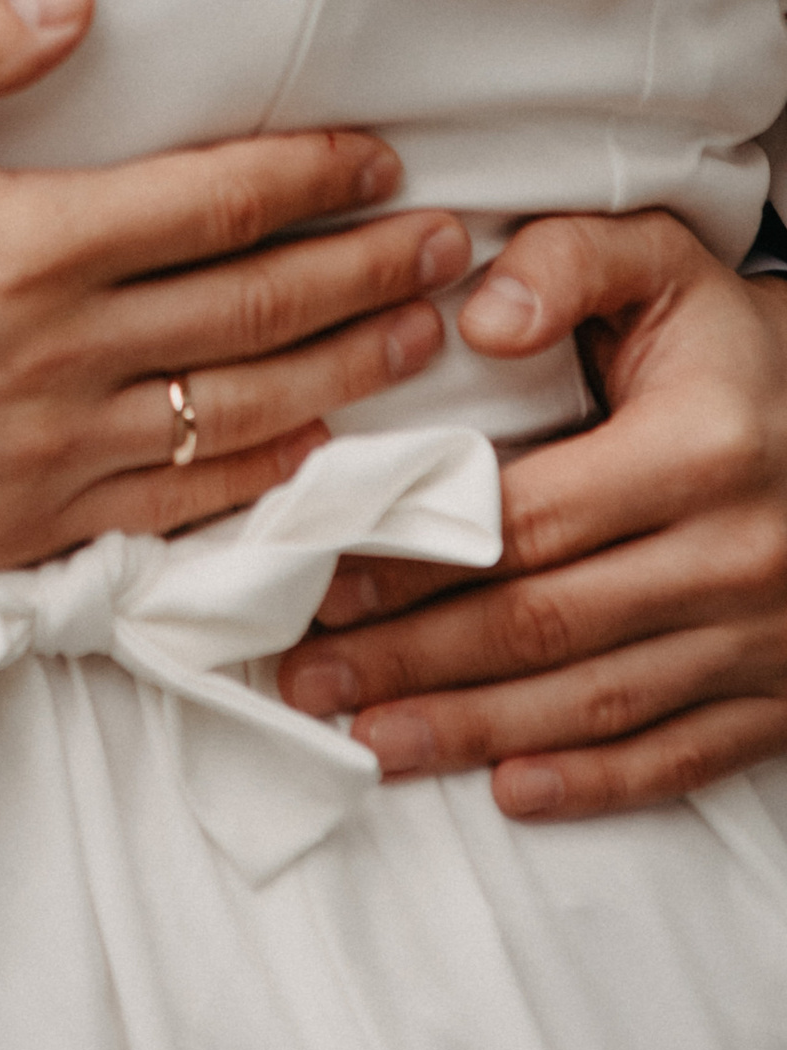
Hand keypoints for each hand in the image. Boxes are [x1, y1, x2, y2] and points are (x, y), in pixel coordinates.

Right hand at [0, 0, 470, 574]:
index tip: (380, 155)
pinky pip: (179, 509)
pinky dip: (268, 480)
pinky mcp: (23, 527)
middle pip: (258, 311)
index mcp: (21, 244)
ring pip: (244, 415)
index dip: (310, 175)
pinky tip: (315, 455)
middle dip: (368, 271)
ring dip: (350, 373)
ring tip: (422, 338)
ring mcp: (48, 456)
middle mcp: (58, 357)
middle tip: (451, 244)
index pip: (212, 204)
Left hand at [276, 212, 786, 815]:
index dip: (417, 556)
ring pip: (597, 704)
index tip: (324, 579)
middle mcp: (737, 553)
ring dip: (475, 730)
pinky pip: (681, 754)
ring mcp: (765, 636)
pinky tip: (511, 788)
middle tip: (311, 679)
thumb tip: (478, 319)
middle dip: (414, 659)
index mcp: (697, 448)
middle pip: (544, 625)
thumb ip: (566, 262)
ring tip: (370, 741)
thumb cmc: (729, 340)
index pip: (526, 519)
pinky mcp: (782, 693)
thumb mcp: (661, 261)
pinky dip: (593, 782)